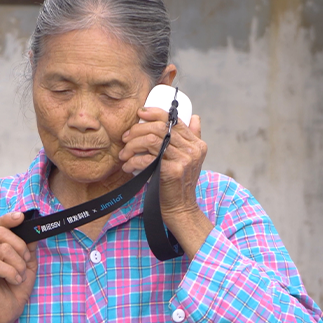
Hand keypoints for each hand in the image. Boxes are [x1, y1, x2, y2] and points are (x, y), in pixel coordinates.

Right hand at [0, 212, 37, 322]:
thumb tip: (33, 229)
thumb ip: (28, 245)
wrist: (9, 311)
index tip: (21, 217)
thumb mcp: (27, 262)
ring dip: (18, 264)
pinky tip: (14, 280)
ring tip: (19, 275)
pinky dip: (11, 272)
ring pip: (2, 249)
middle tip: (25, 262)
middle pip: (0, 233)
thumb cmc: (16, 286)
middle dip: (20, 247)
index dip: (8, 219)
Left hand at [119, 107, 212, 258]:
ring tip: (124, 154)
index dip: (155, 113)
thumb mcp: (191, 159)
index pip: (174, 120)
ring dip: (132, 145)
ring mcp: (183, 160)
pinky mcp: (171, 171)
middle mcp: (192, 150)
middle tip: (126, 138)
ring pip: (151, 140)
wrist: (181, 209)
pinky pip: (146, 158)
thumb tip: (194, 116)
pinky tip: (128, 166)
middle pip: (160, 128)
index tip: (139, 114)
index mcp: (197, 144)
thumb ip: (193, 137)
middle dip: (138, 130)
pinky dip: (133, 161)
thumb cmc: (179, 183)